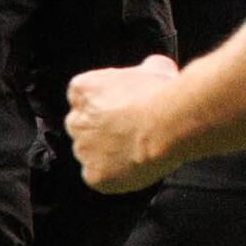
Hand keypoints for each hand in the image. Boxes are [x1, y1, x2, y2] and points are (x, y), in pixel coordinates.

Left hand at [64, 54, 186, 194]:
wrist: (170, 123)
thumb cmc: (163, 95)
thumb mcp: (155, 69)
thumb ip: (144, 70)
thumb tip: (154, 67)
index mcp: (82, 90)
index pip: (84, 98)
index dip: (106, 105)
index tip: (124, 110)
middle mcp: (76, 120)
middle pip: (84, 127)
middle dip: (103, 130)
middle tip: (132, 133)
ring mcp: (83, 150)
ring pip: (91, 154)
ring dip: (109, 154)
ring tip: (139, 150)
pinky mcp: (94, 175)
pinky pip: (100, 178)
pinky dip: (115, 177)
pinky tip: (135, 167)